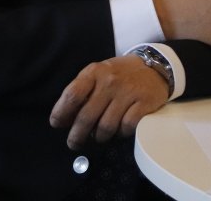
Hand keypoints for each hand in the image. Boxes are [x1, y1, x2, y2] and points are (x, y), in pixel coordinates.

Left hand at [48, 55, 169, 147]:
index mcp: (93, 72)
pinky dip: (121, 133)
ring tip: (98, 137)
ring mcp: (127, 92)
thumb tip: (64, 117)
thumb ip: (82, 90)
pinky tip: (119, 131)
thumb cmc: (120, 73)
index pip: (72, 94)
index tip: (56, 123)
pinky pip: (126, 127)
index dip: (61, 112)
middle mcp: (109, 82)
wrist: (154, 67)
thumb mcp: (98, 73)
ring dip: (99, 136)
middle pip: (87, 115)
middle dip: (77, 134)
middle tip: (73, 143)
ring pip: (106, 125)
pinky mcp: (144, 103)